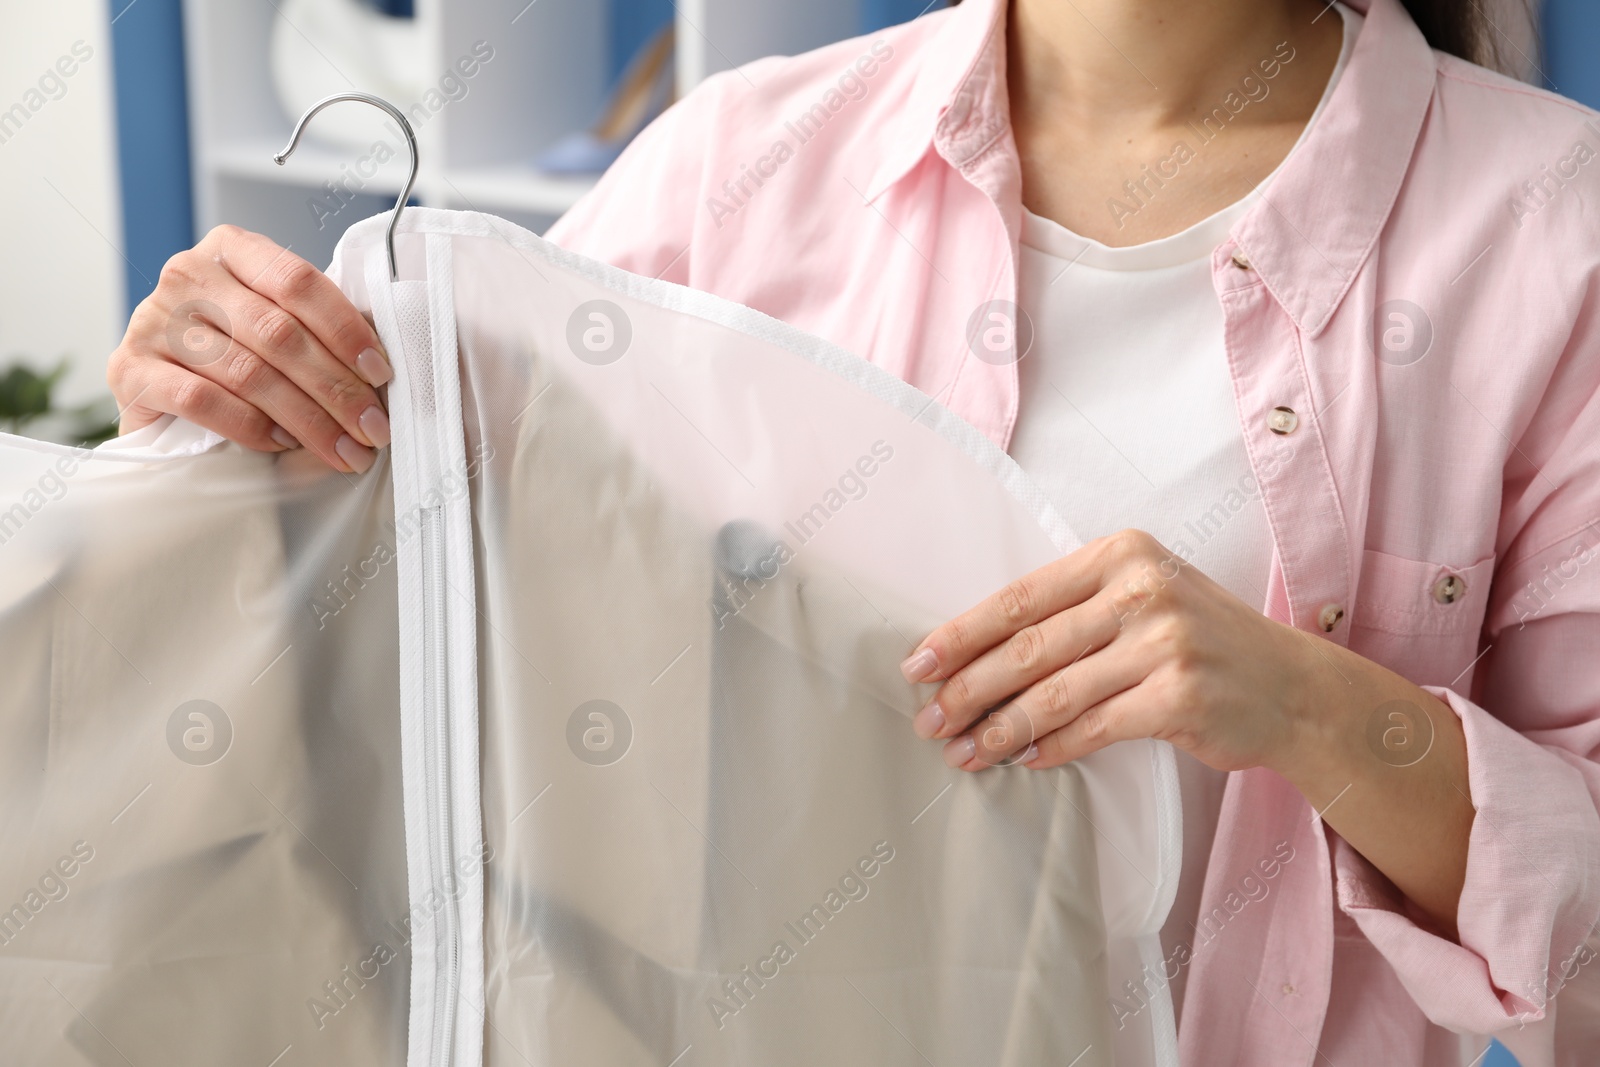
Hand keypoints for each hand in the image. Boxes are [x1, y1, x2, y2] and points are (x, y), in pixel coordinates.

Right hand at [108, 225, 391, 472]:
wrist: (159, 391)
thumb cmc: (235, 352)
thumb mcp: (276, 323)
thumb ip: (316, 328)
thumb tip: (380, 370)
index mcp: (233, 249)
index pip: (299, 282)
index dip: (347, 331)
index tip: (381, 374)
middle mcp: (188, 274)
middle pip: (279, 333)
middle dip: (337, 389)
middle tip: (373, 429)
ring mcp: (153, 319)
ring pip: (248, 372)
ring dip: (307, 419)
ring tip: (343, 449)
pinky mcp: (129, 369)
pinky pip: (203, 400)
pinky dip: (250, 426)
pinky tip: (282, 443)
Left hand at [899, 528, 1331, 773]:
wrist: (1292, 687)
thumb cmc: (1201, 640)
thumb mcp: (1143, 597)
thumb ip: (1073, 611)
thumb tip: (976, 654)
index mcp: (1121, 554)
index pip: (1019, 597)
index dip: (961, 635)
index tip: (918, 665)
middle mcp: (1141, 590)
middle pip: (1027, 647)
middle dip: (967, 689)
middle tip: (929, 721)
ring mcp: (1164, 643)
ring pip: (1052, 694)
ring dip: (998, 730)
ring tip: (963, 753)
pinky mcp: (1179, 697)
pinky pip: (1092, 729)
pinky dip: (1050, 749)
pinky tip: (1023, 761)